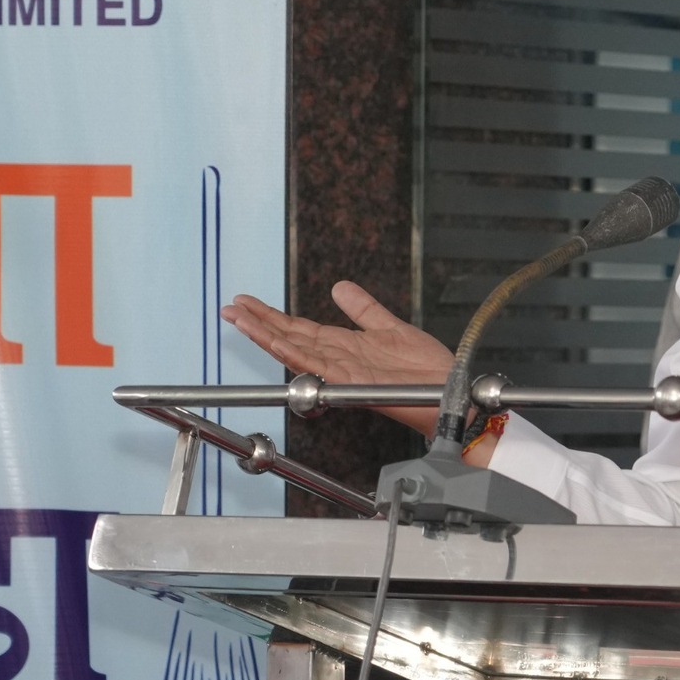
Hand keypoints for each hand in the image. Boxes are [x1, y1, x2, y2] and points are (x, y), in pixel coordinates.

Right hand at [221, 281, 450, 434]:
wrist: (449, 392)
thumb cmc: (427, 370)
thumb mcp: (391, 327)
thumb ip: (363, 309)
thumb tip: (340, 287)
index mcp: (346, 347)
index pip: (301, 329)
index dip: (273, 316)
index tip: (249, 303)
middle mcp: (339, 359)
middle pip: (290, 337)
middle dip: (259, 323)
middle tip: (230, 308)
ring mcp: (342, 371)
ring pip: (294, 349)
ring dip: (264, 334)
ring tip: (239, 318)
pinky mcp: (350, 380)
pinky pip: (314, 364)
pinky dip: (291, 351)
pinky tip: (272, 339)